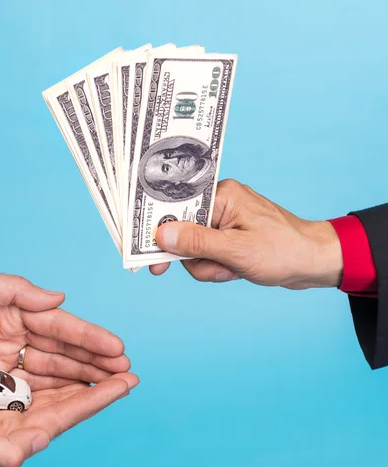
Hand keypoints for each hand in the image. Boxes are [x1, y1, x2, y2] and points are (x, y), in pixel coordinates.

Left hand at [0, 270, 129, 387]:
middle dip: (94, 361)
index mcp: (13, 311)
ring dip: (82, 380)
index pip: (59, 325)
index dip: (89, 337)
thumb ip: (15, 290)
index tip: (116, 348)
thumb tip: (59, 298)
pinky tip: (77, 400)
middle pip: (62, 352)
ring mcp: (4, 363)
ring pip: (52, 373)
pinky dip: (55, 396)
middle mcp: (14, 337)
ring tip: (113, 387)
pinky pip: (30, 391)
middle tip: (126, 372)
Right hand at [0, 372, 138, 466]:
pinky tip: (65, 355)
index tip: (127, 381)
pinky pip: (32, 374)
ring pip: (53, 385)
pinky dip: (52, 365)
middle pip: (67, 399)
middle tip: (127, 367)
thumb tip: (40, 442)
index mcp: (13, 436)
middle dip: (97, 383)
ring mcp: (5, 402)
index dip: (97, 399)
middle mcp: (14, 420)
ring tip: (106, 359)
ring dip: (80, 372)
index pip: (66, 414)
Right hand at [149, 179, 343, 289]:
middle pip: (183, 234)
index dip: (162, 233)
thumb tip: (162, 235)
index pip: (177, 209)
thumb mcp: (237, 250)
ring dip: (210, 267)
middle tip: (220, 268)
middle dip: (197, 258)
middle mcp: (219, 204)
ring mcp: (223, 222)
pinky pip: (206, 255)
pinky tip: (235, 270)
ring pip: (193, 250)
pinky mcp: (227, 237)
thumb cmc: (284, 250)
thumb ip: (197, 243)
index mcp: (221, 196)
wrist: (314, 262)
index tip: (151, 256)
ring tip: (234, 270)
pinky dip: (217, 268)